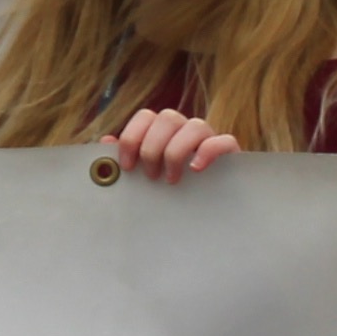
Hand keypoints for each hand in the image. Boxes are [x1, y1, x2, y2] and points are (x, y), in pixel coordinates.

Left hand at [110, 106, 239, 183]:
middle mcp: (185, 130)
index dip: (133, 137)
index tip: (127, 166)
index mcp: (163, 132)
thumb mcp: (143, 179)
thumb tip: (106, 142)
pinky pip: (224, 141)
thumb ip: (126, 160)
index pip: (146, 116)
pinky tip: (196, 169)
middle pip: (168, 117)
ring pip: (195, 125)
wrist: (207, 219)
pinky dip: (208, 152)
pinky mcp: (230, 155)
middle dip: (153, 147)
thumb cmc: (168, 195)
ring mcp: (209, 140)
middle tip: (151, 176)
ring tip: (171, 180)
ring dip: (177, 151)